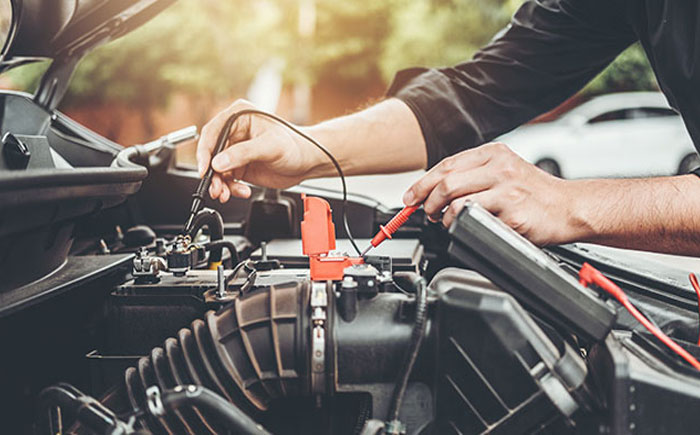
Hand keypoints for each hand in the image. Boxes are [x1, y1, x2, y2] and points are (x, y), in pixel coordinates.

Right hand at [196, 99, 323, 201]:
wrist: (308, 162)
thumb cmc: (296, 145)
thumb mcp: (270, 146)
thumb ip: (243, 153)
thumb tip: (219, 162)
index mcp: (239, 116)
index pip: (212, 132)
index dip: (205, 151)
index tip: (205, 169)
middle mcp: (234, 132)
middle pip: (212, 154)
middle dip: (213, 173)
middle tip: (216, 188)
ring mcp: (236, 150)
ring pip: (217, 169)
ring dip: (219, 184)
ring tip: (225, 194)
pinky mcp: (240, 166)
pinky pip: (226, 179)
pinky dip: (230, 188)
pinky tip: (241, 191)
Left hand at [402, 142, 581, 244]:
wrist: (571, 208)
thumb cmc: (536, 194)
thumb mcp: (506, 172)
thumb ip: (475, 176)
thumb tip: (436, 190)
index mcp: (495, 154)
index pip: (447, 165)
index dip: (422, 183)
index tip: (410, 197)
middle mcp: (500, 167)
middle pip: (446, 182)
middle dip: (427, 200)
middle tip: (426, 212)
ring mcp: (506, 189)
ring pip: (456, 201)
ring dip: (443, 215)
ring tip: (447, 221)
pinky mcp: (512, 212)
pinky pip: (475, 219)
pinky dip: (463, 226)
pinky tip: (467, 227)